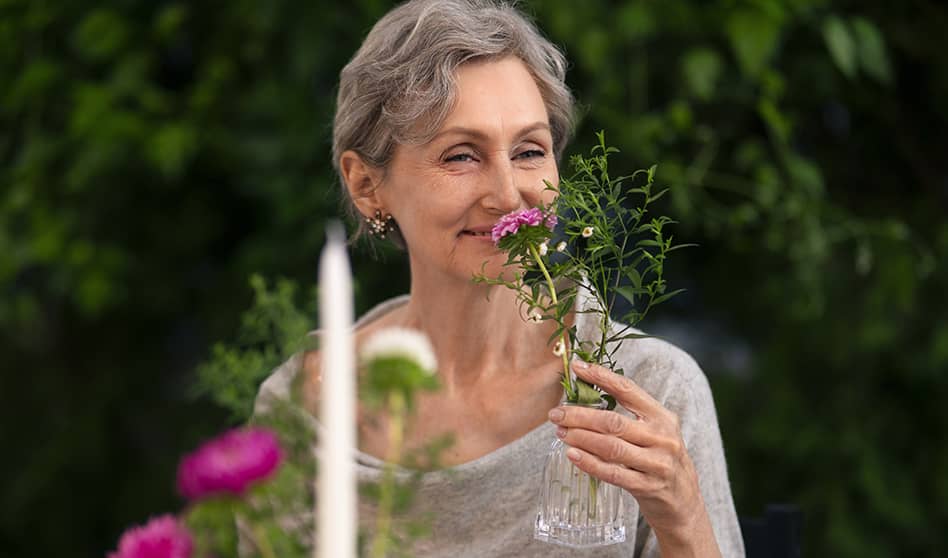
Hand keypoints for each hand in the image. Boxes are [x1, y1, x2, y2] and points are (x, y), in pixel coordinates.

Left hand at [548, 360, 719, 554]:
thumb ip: (628, 414)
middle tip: (556, 413)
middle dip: (579, 415)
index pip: (628, 390)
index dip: (601, 377)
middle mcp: (662, 437)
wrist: (683, 499)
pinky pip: (612, 473)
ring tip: (561, 432)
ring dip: (580, 438)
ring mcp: (656, 463)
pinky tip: (573, 454)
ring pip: (610, 446)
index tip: (578, 368)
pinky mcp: (647, 486)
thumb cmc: (659, 458)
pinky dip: (589, 463)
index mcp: (661, 416)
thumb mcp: (654, 430)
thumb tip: (586, 392)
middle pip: (613, 421)